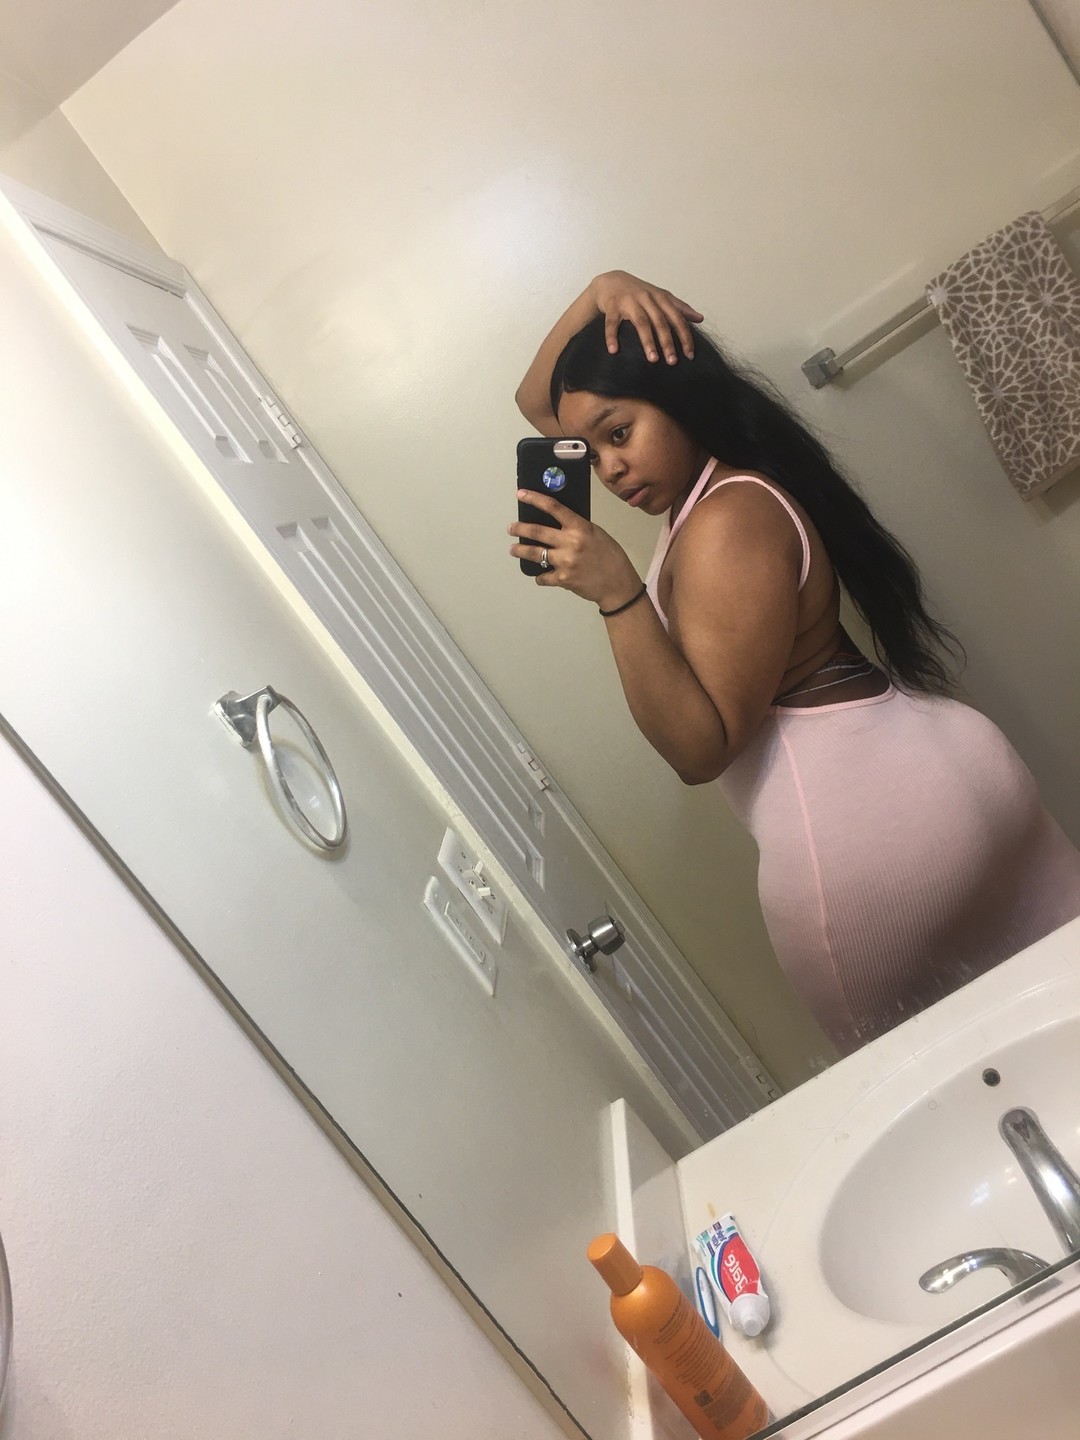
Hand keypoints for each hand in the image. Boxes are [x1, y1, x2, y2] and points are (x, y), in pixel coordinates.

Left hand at [509, 490, 641, 607]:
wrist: (617, 584)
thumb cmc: (610, 557)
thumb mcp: (596, 534)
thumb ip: (577, 528)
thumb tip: (557, 523)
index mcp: (580, 527)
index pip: (553, 507)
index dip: (534, 499)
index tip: (521, 495)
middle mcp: (570, 543)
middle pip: (536, 531)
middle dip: (519, 529)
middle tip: (511, 528)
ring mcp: (565, 562)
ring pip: (534, 554)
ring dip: (520, 551)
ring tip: (514, 549)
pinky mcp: (563, 579)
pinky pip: (543, 576)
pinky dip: (540, 576)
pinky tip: (540, 575)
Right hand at [589, 271, 703, 364]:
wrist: (611, 281)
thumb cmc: (639, 292)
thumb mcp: (661, 297)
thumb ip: (680, 308)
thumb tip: (700, 319)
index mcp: (660, 298)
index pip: (677, 318)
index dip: (685, 337)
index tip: (690, 355)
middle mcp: (647, 298)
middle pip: (660, 322)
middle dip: (667, 342)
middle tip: (672, 362)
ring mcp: (629, 301)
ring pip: (640, 322)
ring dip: (647, 341)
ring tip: (652, 360)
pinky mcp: (612, 306)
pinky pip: (612, 323)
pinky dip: (612, 336)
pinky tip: (614, 351)